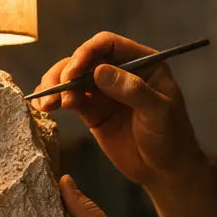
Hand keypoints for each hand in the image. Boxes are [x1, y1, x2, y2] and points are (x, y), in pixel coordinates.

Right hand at [34, 31, 205, 188]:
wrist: (166, 170)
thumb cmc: (171, 137)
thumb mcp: (159, 112)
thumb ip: (132, 90)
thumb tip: (99, 70)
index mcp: (143, 63)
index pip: (109, 45)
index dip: (87, 52)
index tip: (73, 71)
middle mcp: (121, 71)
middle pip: (85, 59)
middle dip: (66, 72)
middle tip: (57, 91)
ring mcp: (105, 91)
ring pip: (73, 78)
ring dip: (56, 86)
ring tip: (47, 104)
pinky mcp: (93, 111)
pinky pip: (69, 99)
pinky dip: (55, 100)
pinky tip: (44, 107)